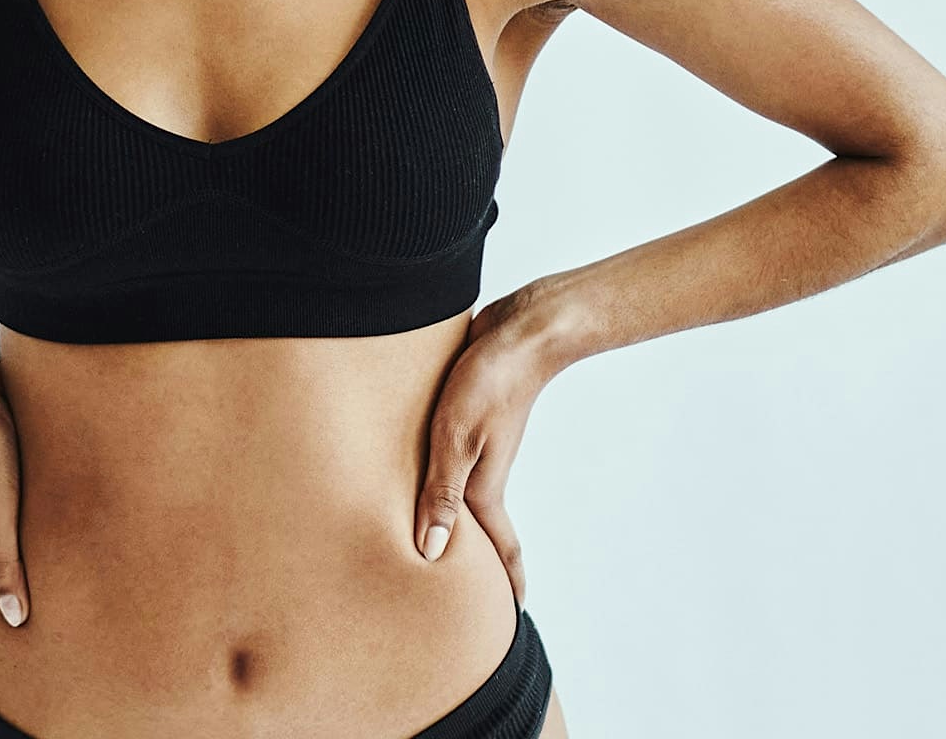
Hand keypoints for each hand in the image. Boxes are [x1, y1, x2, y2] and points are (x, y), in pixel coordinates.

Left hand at [413, 281, 556, 605]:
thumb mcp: (456, 438)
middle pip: (479, 526)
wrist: (522, 329)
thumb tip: (430, 554)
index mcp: (484, 485)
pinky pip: (453, 459)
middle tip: (465, 593)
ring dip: (455, 517)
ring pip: (464, 491)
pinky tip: (423, 471)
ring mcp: (479, 443)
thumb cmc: (489, 381)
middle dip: (475, 560)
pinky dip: (443, 477)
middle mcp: (483, 469)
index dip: (504, 583)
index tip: (511, 618)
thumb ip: (441, 493)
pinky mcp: (469, 417)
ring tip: (437, 539)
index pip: (498, 547)